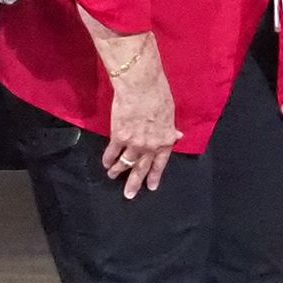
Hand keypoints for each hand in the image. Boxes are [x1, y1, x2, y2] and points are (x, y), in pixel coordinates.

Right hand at [98, 39, 177, 193]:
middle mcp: (150, 146)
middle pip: (141, 168)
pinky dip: (108, 159)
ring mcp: (134, 143)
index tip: (152, 186)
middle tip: (129, 195)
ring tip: (112, 177)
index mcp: (165, 140)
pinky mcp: (118, 137)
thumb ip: (170, 129)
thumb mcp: (170, 114)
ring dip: (118, 171)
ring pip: (125, 163)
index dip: (155, 175)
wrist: (141, 87)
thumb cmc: (159, 96)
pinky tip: (105, 164)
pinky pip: (112, 152)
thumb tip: (176, 136)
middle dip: (135, 183)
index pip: (161, 163)